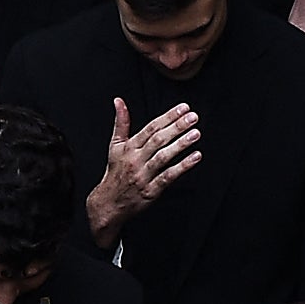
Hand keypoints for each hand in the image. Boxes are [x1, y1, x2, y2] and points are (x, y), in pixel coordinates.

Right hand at [86, 98, 202, 247]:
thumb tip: (119, 100)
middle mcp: (135, 160)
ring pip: (163, 157)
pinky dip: (182, 167)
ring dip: (181, 145)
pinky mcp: (151, 190)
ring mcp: (143, 175)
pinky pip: (168, 176)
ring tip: (196, 133)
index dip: (168, 117)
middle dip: (177, 127)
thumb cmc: (115, 172)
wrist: (108, 203)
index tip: (183, 108)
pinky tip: (195, 157)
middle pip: (158, 140)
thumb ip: (121, 123)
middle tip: (193, 117)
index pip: (151, 128)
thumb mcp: (115, 146)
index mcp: (129, 147)